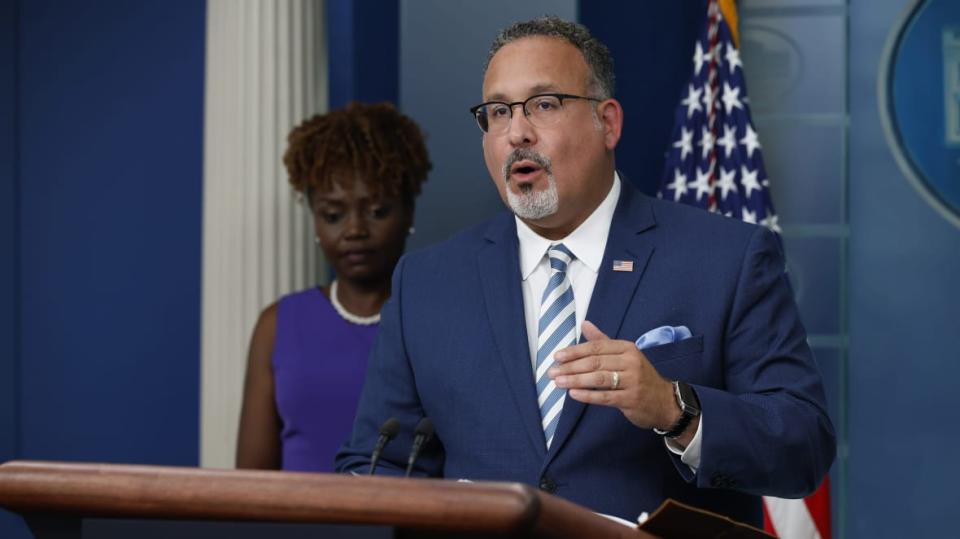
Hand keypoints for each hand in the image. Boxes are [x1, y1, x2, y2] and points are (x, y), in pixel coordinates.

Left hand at [549, 320, 685, 434]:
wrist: (665, 402)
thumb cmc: (639, 376)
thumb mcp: (624, 355)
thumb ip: (603, 341)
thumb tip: (584, 323)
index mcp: (627, 348)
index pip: (596, 347)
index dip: (574, 351)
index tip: (557, 356)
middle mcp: (631, 362)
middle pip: (595, 362)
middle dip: (570, 367)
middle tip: (552, 372)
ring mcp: (632, 381)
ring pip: (598, 379)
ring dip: (575, 380)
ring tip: (558, 382)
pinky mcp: (631, 399)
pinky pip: (605, 396)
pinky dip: (587, 395)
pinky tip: (573, 394)